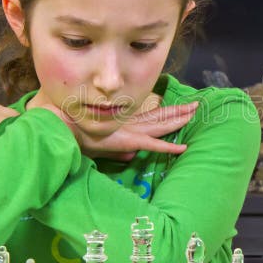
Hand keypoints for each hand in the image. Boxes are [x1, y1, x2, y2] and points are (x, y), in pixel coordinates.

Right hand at [33, 100, 198, 161]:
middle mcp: (131, 124)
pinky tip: (182, 148)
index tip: (182, 107)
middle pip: (160, 116)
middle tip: (197, 105)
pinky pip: (153, 145)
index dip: (168, 111)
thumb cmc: (78, 134)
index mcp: (126, 123)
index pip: (152, 116)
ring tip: (195, 113)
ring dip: (179, 120)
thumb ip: (117, 151)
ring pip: (161, 125)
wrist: (65, 127)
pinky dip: (167, 148)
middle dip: (179, 111)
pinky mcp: (129, 141)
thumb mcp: (101, 145)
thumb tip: (130, 157)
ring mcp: (132, 131)